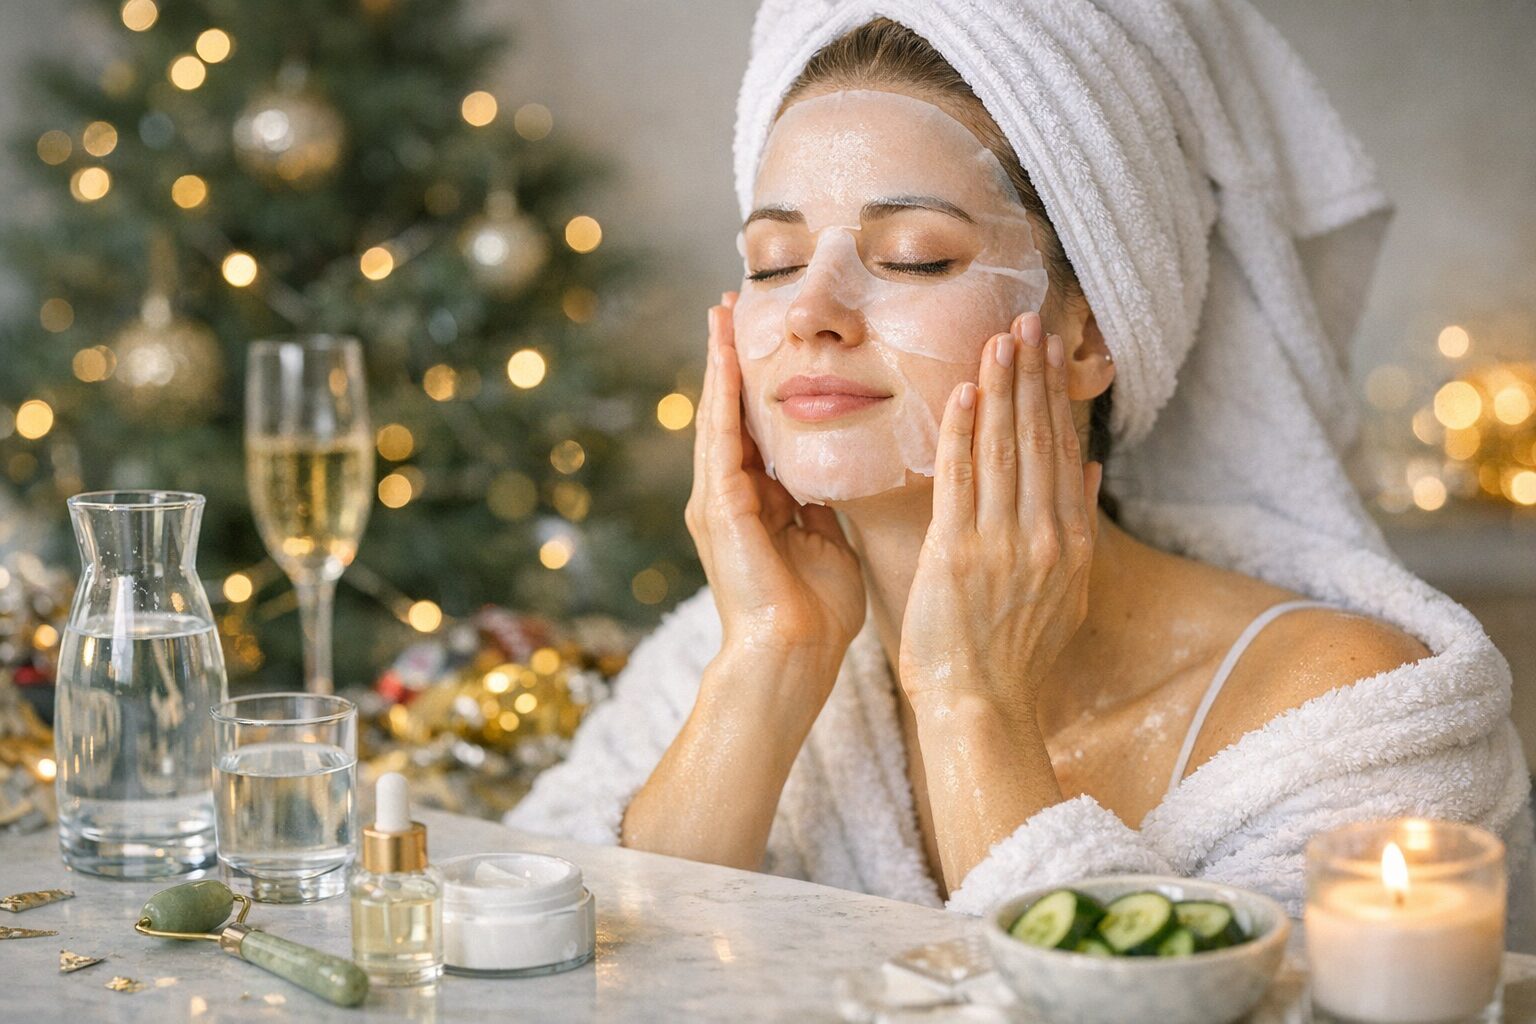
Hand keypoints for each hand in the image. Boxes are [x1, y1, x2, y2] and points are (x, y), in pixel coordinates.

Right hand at [686, 293, 866, 669]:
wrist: (794, 658)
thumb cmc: (817, 615)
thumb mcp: (827, 544)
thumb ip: (823, 509)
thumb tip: (836, 481)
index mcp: (760, 506)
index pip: (758, 430)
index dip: (761, 384)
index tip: (770, 339)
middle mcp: (731, 497)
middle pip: (731, 413)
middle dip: (731, 358)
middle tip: (732, 303)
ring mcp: (719, 501)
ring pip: (719, 415)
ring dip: (720, 362)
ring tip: (721, 312)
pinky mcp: (720, 507)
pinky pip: (721, 438)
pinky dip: (723, 395)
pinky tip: (726, 355)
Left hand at [897, 311, 1102, 728]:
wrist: (981, 706)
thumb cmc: (1014, 656)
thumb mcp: (1065, 594)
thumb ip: (1076, 528)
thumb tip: (1086, 470)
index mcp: (1069, 543)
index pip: (1061, 452)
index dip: (1055, 396)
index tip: (1049, 350)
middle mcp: (1044, 536)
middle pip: (1039, 439)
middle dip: (1033, 376)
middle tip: (1028, 320)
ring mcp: (1002, 543)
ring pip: (1005, 449)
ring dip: (1003, 389)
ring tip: (1001, 338)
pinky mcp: (958, 553)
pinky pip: (960, 480)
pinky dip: (964, 433)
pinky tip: (966, 392)